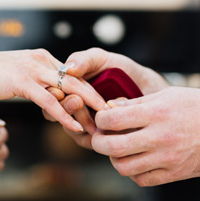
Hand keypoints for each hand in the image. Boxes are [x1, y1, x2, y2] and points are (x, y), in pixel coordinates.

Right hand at [0, 49, 105, 131]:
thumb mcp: (14, 73)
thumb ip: (32, 80)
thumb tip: (43, 92)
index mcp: (40, 56)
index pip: (72, 74)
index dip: (89, 90)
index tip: (101, 105)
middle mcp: (40, 59)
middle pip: (77, 80)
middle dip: (96, 98)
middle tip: (112, 115)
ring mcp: (32, 69)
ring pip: (69, 89)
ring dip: (86, 108)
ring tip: (100, 124)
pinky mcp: (22, 81)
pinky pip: (49, 101)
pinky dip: (64, 115)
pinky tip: (75, 127)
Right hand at [43, 47, 167, 146]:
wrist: (148, 87)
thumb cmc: (121, 70)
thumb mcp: (101, 59)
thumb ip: (84, 60)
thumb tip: (69, 68)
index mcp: (66, 89)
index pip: (50, 95)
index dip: (52, 95)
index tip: (59, 91)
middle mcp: (71, 108)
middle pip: (55, 114)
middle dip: (65, 108)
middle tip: (77, 101)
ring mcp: (83, 124)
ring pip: (71, 129)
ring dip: (80, 121)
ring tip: (97, 111)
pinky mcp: (98, 138)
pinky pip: (89, 141)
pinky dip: (95, 134)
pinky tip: (106, 125)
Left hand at [92, 87, 199, 185]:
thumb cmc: (199, 107)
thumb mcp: (168, 95)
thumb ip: (136, 102)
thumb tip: (109, 107)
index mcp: (156, 113)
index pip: (112, 119)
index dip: (100, 119)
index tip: (102, 119)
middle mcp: (160, 137)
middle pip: (112, 146)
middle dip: (98, 142)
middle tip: (99, 137)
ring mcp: (167, 158)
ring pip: (124, 167)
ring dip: (114, 159)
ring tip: (118, 149)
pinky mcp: (175, 174)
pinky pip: (142, 179)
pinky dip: (133, 172)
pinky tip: (136, 161)